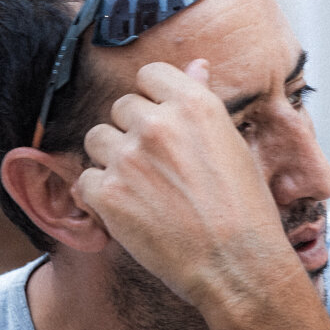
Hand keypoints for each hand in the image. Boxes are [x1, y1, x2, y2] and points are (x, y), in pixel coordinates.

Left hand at [72, 59, 297, 309]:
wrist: (236, 264)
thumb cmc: (244, 209)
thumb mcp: (231, 145)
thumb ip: (203, 103)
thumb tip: (196, 65)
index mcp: (193, 105)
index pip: (149, 75)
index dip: (151, 97)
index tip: (159, 119)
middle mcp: (156, 124)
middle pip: (121, 108)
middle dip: (132, 132)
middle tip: (156, 166)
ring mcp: (127, 158)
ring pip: (97, 139)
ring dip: (111, 159)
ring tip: (141, 188)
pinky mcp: (107, 193)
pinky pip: (86, 180)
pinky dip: (100, 196)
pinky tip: (129, 211)